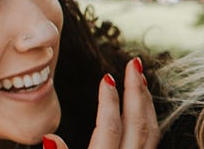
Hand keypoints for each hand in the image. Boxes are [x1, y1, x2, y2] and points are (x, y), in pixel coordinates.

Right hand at [44, 57, 158, 148]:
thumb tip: (49, 136)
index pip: (109, 128)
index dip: (108, 102)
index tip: (106, 78)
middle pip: (136, 124)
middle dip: (135, 91)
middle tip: (133, 63)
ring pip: (150, 131)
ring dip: (146, 101)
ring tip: (141, 77)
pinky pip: (154, 139)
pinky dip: (151, 118)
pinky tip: (145, 106)